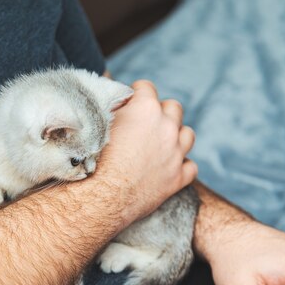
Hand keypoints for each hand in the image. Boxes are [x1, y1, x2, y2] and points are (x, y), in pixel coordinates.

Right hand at [94, 80, 196, 224]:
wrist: (100, 197)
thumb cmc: (92, 159)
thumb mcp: (97, 122)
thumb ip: (110, 106)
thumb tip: (114, 99)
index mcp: (146, 108)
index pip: (147, 88)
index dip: (137, 94)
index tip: (130, 103)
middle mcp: (166, 127)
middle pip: (174, 108)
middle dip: (161, 113)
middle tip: (146, 125)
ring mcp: (175, 153)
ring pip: (188, 135)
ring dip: (177, 136)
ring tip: (162, 145)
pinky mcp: (178, 178)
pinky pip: (191, 167)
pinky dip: (182, 166)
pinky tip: (170, 168)